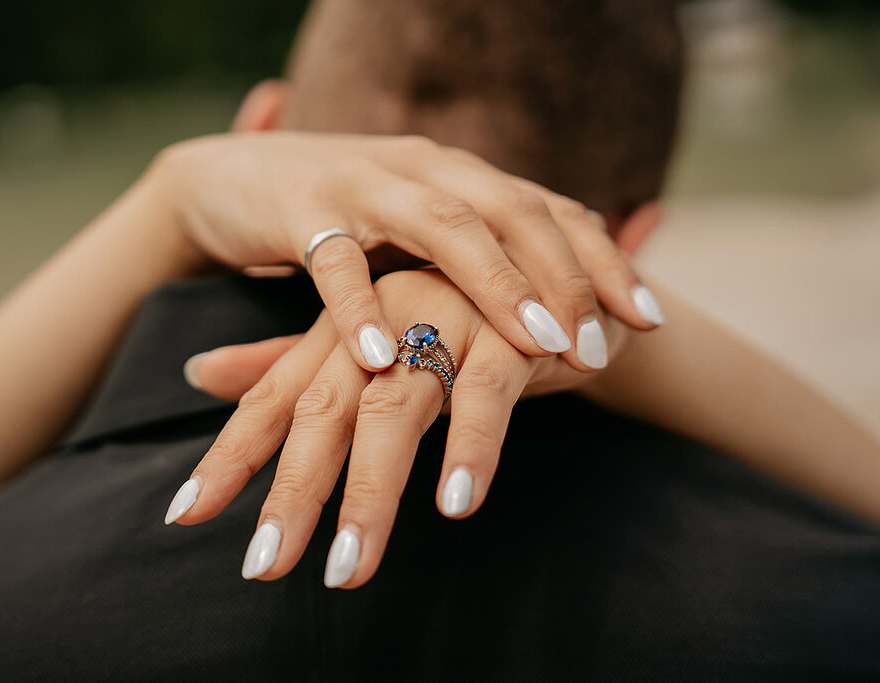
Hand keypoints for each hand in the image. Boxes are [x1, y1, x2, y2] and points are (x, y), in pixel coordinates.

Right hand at [150, 131, 661, 373]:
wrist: (232, 178)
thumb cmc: (340, 219)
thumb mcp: (415, 233)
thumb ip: (474, 258)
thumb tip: (551, 312)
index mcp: (457, 175)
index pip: (546, 208)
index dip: (602, 259)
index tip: (648, 319)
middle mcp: (422, 168)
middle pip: (511, 211)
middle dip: (564, 278)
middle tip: (599, 346)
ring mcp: (362, 183)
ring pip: (442, 226)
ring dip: (496, 285)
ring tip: (537, 346)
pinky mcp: (299, 210)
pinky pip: (335, 261)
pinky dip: (360, 308)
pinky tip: (382, 359)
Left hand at [170, 269, 626, 587]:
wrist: (555, 279)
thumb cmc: (452, 319)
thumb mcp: (365, 342)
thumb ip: (288, 363)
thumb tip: (197, 373)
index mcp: (343, 328)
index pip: (275, 398)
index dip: (231, 456)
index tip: (186, 515)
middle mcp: (383, 322)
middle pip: (324, 412)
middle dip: (293, 492)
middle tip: (265, 564)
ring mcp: (445, 322)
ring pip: (395, 413)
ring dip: (371, 494)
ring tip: (350, 567)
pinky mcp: (510, 333)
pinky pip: (487, 396)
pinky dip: (471, 449)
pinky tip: (456, 504)